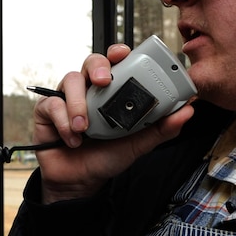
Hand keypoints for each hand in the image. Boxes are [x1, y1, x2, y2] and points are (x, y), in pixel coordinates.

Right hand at [35, 44, 194, 203]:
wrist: (81, 182)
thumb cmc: (107, 157)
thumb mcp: (139, 143)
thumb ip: (161, 128)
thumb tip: (187, 111)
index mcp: (112, 92)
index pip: (116, 63)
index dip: (118, 53)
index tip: (124, 54)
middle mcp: (89, 90)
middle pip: (91, 61)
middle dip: (97, 66)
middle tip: (103, 81)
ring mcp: (67, 98)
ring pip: (70, 80)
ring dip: (78, 103)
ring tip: (84, 127)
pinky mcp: (47, 110)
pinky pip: (53, 104)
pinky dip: (63, 121)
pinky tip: (72, 138)